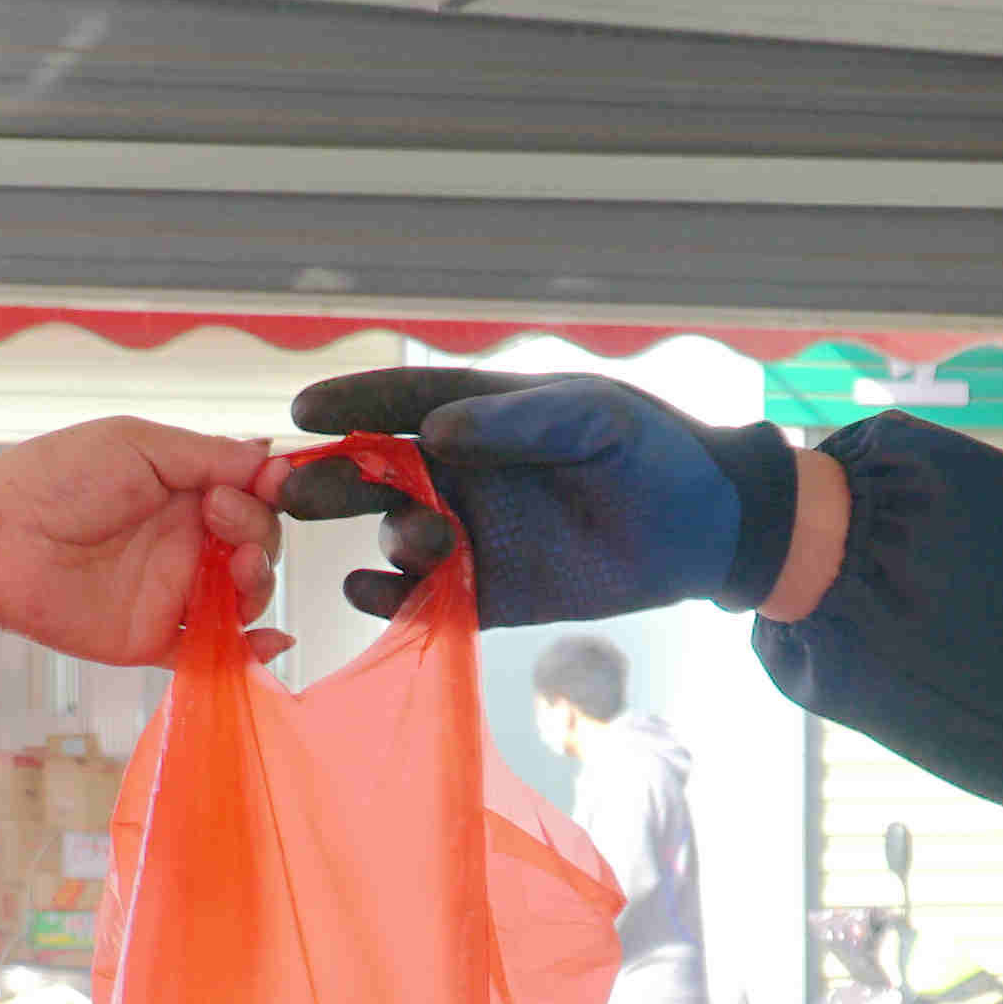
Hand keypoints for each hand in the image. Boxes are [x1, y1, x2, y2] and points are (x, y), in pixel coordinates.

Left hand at [0, 419, 281, 664]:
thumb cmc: (54, 479)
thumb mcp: (137, 444)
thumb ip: (206, 454)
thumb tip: (269, 460)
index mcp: (182, 490)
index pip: (250, 496)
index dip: (267, 494)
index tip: (267, 486)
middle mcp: (184, 541)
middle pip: (256, 545)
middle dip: (257, 532)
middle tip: (218, 517)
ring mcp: (172, 591)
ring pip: (245, 598)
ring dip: (260, 584)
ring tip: (240, 570)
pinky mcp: (155, 637)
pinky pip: (214, 653)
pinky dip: (251, 653)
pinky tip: (272, 642)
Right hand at [277, 368, 793, 625]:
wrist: (707, 530)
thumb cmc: (654, 452)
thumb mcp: (593, 419)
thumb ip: (516, 421)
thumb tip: (433, 433)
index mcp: (480, 414)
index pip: (399, 402)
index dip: (350, 405)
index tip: (304, 413)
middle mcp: (460, 473)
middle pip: (377, 472)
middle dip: (335, 479)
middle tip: (295, 490)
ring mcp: (470, 535)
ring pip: (398, 534)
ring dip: (390, 535)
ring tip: (421, 539)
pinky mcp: (486, 595)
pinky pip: (422, 600)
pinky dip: (390, 600)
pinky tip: (371, 593)